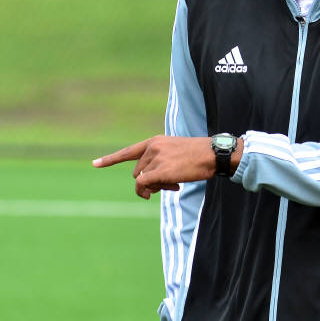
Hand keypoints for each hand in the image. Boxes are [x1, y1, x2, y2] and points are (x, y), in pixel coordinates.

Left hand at [92, 135, 216, 198]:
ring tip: (175, 182)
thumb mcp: (174, 153)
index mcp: (155, 141)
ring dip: (155, 187)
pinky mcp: (160, 170)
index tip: (94, 164)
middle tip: (170, 182)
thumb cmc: (197, 155)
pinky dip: (153, 190)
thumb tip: (146, 185)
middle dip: (150, 181)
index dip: (110, 159)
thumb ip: (158, 163)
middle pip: (137, 172)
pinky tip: (174, 186)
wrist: (212, 154)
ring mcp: (155, 158)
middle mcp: (152, 148)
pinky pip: (145, 185)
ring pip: (141, 180)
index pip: (128, 152)